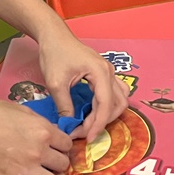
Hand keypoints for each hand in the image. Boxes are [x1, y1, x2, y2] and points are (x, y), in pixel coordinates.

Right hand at [0, 97, 73, 174]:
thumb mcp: (20, 109)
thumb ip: (38, 122)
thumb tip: (48, 131)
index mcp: (43, 130)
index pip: (67, 144)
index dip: (62, 146)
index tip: (55, 147)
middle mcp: (38, 151)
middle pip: (64, 164)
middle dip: (59, 163)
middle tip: (49, 162)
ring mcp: (25, 170)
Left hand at [36, 21, 129, 140]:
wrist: (54, 36)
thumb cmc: (54, 54)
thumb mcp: (56, 82)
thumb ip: (64, 105)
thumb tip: (69, 125)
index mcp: (101, 72)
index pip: (106, 104)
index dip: (98, 124)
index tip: (87, 139)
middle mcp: (109, 72)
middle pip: (117, 104)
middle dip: (102, 121)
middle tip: (83, 132)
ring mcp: (109, 72)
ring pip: (119, 99)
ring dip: (108, 115)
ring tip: (89, 124)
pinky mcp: (103, 74)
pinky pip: (114, 93)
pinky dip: (108, 106)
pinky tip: (94, 112)